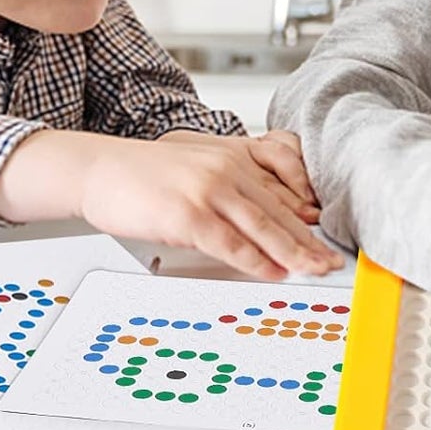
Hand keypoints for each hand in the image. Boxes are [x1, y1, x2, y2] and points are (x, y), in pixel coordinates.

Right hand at [0, 130, 343, 280]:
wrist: (99, 169)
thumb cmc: (144, 175)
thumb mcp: (197, 171)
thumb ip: (230, 191)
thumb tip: (262, 227)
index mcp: (232, 157)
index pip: (280, 194)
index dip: (306, 221)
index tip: (326, 240)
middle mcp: (226, 170)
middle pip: (279, 212)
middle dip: (308, 242)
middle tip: (331, 262)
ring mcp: (209, 191)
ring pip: (262, 227)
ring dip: (293, 253)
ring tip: (313, 270)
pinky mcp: (189, 214)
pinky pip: (231, 243)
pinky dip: (255, 261)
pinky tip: (272, 272)